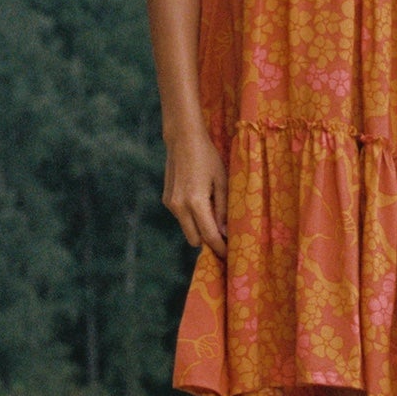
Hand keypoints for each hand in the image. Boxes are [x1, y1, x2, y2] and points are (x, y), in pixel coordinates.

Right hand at [163, 132, 228, 257]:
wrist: (182, 140)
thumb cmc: (208, 158)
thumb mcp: (222, 181)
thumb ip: (223, 209)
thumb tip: (225, 232)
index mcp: (196, 202)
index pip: (209, 236)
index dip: (220, 248)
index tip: (230, 255)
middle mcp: (179, 207)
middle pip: (195, 240)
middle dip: (209, 240)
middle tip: (223, 234)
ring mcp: (170, 204)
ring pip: (187, 229)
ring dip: (199, 227)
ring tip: (212, 208)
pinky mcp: (166, 200)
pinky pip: (181, 218)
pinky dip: (191, 216)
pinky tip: (199, 198)